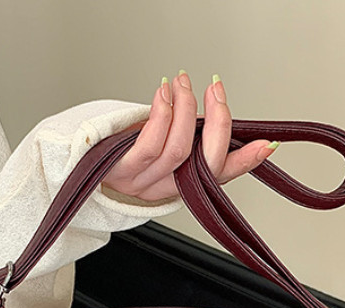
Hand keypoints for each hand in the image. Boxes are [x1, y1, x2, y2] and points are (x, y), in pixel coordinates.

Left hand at [101, 72, 278, 202]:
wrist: (79, 161)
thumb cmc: (120, 148)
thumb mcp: (162, 140)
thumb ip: (189, 134)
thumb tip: (215, 113)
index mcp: (182, 185)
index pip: (220, 175)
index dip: (245, 162)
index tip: (265, 145)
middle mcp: (165, 188)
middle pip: (205, 164)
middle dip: (218, 123)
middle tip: (216, 91)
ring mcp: (143, 184)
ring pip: (178, 151)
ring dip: (185, 110)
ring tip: (183, 83)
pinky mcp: (122, 171)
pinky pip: (150, 145)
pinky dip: (162, 113)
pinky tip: (164, 93)